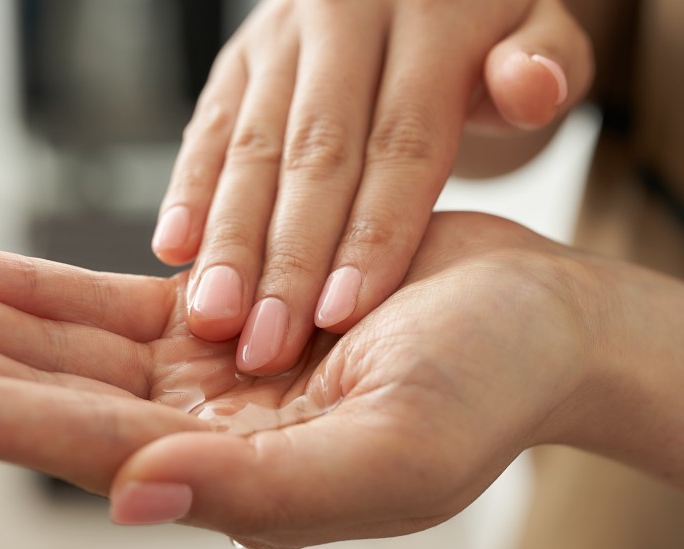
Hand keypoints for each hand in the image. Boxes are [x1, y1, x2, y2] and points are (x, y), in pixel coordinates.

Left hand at [0, 212, 614, 548]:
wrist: (532, 323)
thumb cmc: (488, 393)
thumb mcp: (392, 456)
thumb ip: (262, 492)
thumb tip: (135, 499)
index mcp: (229, 476)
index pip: (73, 447)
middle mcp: (194, 430)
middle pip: (35, 394)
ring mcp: (196, 372)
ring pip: (51, 345)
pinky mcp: (212, 313)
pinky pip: (101, 302)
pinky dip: (29, 289)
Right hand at [153, 0, 592, 374]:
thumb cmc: (483, 32)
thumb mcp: (538, 32)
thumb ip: (545, 63)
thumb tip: (528, 85)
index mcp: (429, 15)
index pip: (401, 142)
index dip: (372, 232)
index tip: (344, 316)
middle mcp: (344, 18)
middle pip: (314, 156)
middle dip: (289, 259)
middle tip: (266, 344)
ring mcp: (282, 39)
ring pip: (250, 148)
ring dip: (229, 240)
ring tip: (214, 316)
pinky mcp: (239, 59)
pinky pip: (208, 129)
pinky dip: (189, 192)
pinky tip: (175, 251)